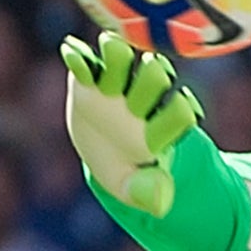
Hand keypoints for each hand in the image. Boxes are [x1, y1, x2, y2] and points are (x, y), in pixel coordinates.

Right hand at [60, 31, 200, 217]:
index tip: (179, 109)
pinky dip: (79, 57)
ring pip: (124, 61)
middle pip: (155, 78)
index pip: (179, 113)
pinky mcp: (90, 77)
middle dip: (151, 78)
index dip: (179, 113)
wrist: (102, 148)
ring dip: (119, 55)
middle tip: (148, 71)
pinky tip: (71, 54)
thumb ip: (145, 192)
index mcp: (161, 125)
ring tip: (110, 46)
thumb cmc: (125, 169)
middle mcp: (144, 99)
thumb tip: (162, 204)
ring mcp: (117, 85)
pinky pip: (86, 62)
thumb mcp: (130, 187)